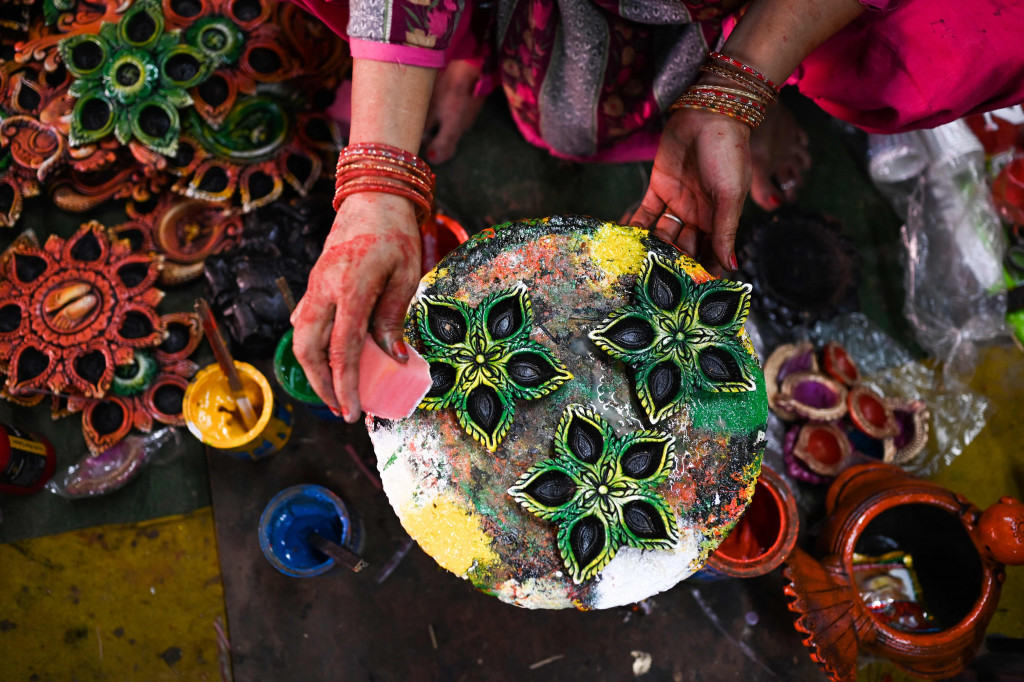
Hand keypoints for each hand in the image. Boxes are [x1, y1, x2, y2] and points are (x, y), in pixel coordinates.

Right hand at [290, 192, 420, 421]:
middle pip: (307, 349)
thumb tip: (394, 359)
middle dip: (321, 385)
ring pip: (301, 337)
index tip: (353, 412)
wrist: (372, 194)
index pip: (342, 349)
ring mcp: (314, 285)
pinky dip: (313, 346)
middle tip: (342, 408)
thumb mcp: (406, 274)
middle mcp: (324, 289)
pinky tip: (329, 358)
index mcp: (350, 288)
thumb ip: (394, 317)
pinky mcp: (314, 283)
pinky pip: (305, 322)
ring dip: (314, 369)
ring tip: (336, 389)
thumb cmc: (395, 231)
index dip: (345, 386)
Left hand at [630, 108, 751, 271]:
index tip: (690, 290)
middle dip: (672, 262)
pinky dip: (636, 226)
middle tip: (657, 281)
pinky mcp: (658, 188)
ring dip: (651, 247)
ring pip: (662, 233)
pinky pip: (645, 212)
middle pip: (683, 246)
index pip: (709, 252)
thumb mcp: (731, 195)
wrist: (709, 115)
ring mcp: (677, 202)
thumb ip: (726, 230)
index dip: (700, 270)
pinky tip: (626, 240)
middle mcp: (698, 215)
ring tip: (638, 265)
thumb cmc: (728, 153)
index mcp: (719, 219)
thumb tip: (732, 266)